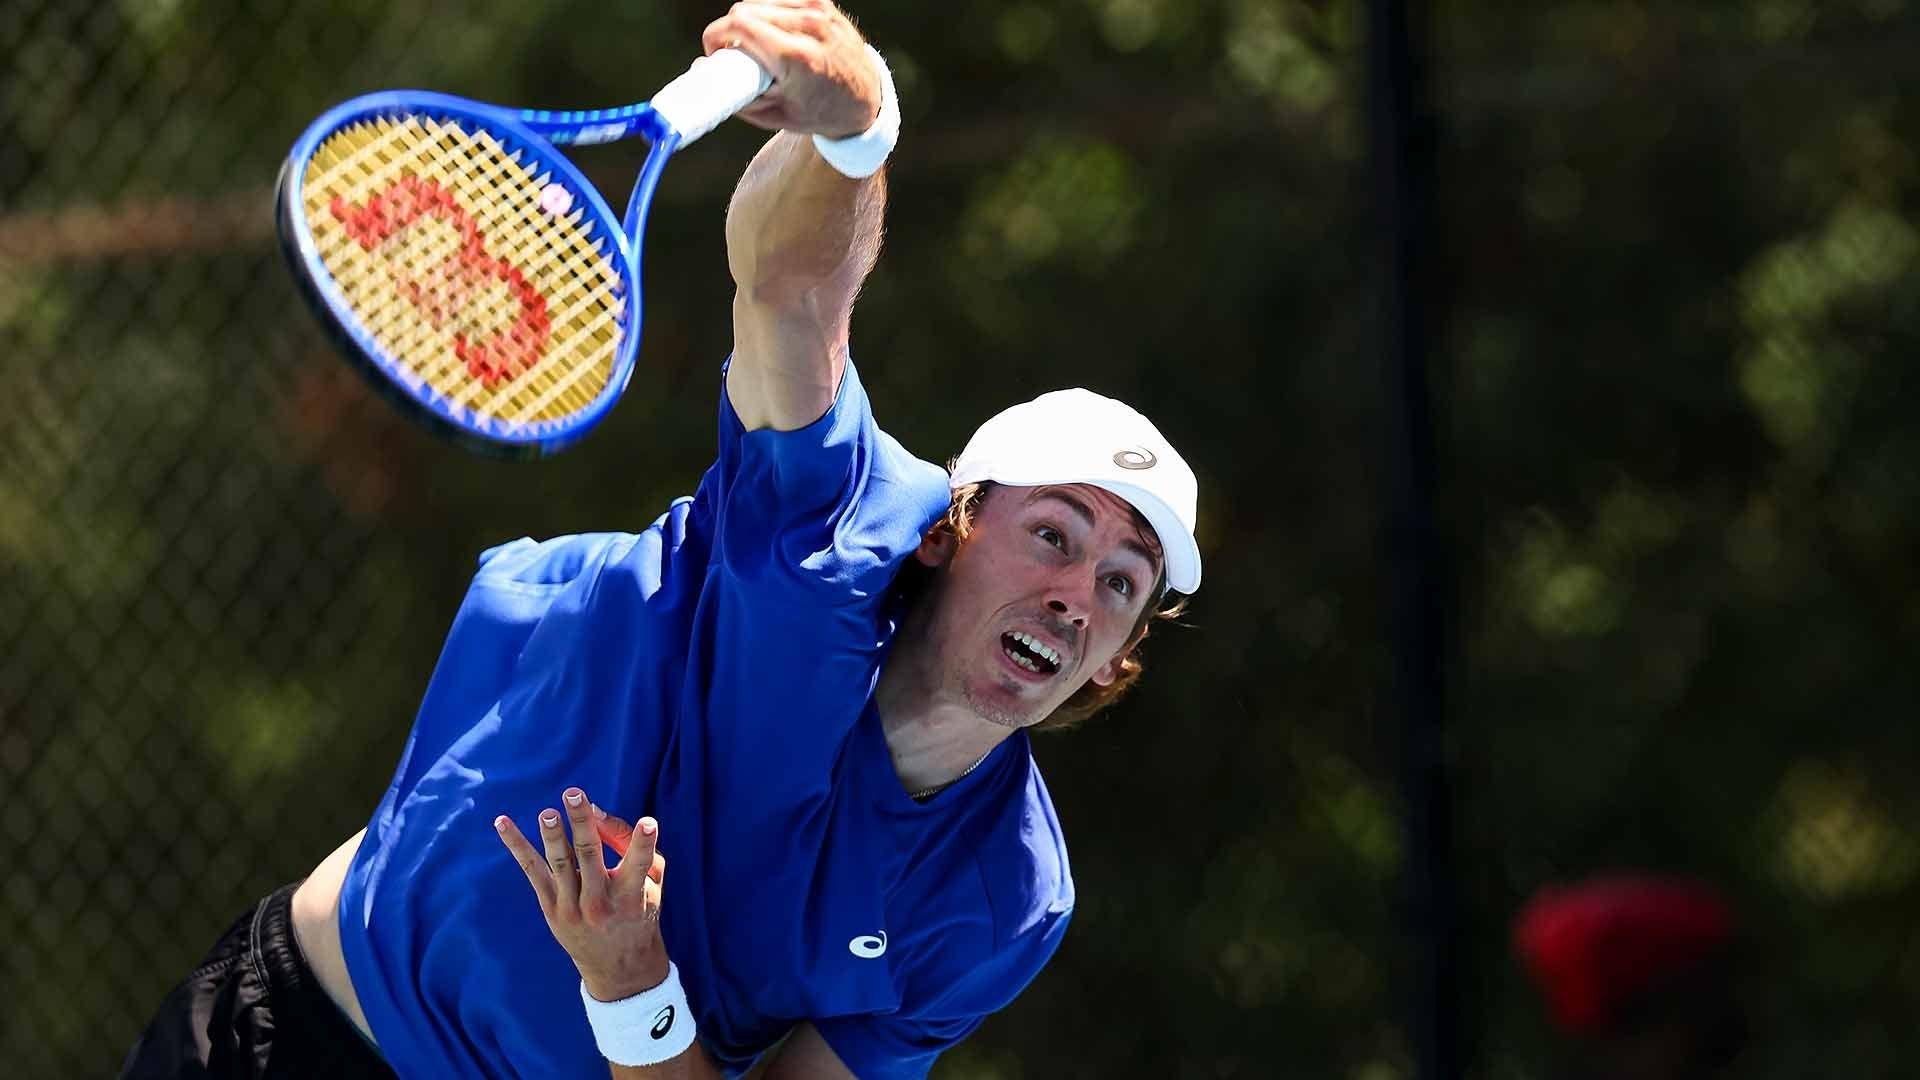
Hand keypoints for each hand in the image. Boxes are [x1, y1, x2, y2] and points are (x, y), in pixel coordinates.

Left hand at [494, 787, 669, 1001]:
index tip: (649, 824)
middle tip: (574, 794)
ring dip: (552, 836)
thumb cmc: (639, 910)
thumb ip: (634, 846)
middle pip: (590, 857)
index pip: (639, 865)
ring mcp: (572, 906)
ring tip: (547, 814)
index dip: (644, 844)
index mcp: (632, 894)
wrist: (617, 965)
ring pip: (560, 863)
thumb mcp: (651, 883)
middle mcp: (601, 901)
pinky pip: (531, 871)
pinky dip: (517, 845)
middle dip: (582, 824)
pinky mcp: (551, 907)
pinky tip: (502, 822)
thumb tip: (595, 812)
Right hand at [702, 1, 881, 137]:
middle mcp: (809, 26)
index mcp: (798, 57)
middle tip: (734, 55)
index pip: (740, 25)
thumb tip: (703, 68)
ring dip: (749, 21)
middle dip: (730, 31)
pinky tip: (773, 33)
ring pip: (759, 2)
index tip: (714, 52)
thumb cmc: (820, 112)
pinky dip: (768, 14)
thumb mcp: (776, 115)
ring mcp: (818, 10)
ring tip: (757, 47)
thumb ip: (737, 95)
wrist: (866, 99)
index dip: (716, 36)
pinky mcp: (821, 1)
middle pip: (744, 10)